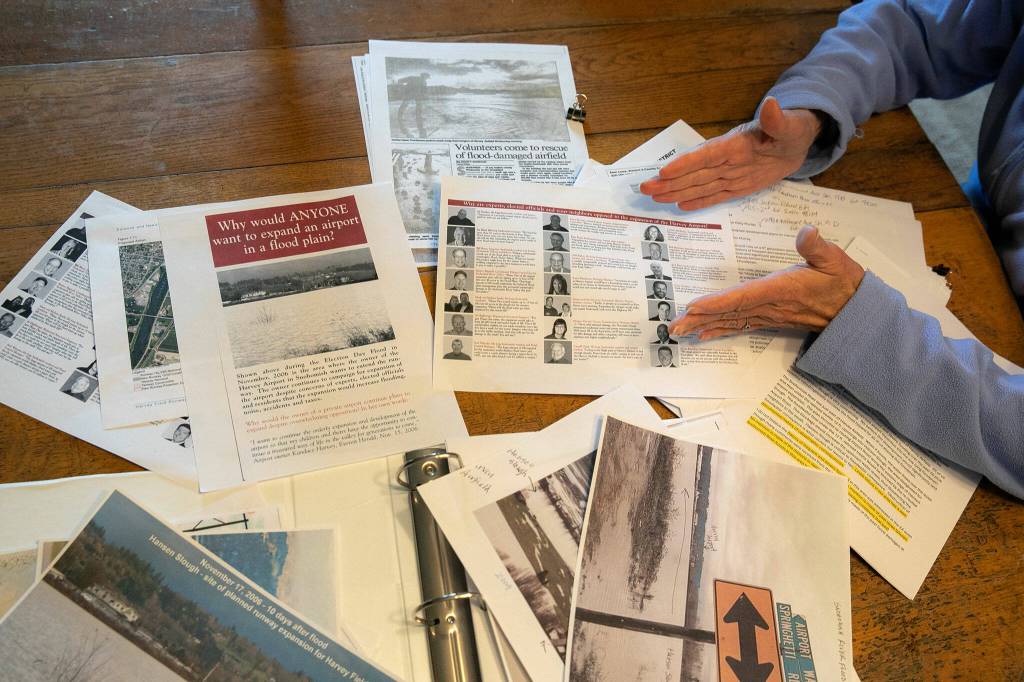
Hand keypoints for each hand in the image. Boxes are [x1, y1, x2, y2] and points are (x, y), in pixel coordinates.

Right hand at [638, 97, 820, 210]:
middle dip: (669, 181)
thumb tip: (771, 103)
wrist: (799, 141)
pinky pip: (716, 196)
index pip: (706, 155)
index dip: (685, 164)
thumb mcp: (790, 124)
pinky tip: (681, 206)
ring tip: (654, 196)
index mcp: (735, 144)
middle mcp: (727, 160)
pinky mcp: (739, 186)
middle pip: (694, 173)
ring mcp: (731, 173)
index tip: (664, 171)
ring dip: (676, 191)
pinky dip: (699, 201)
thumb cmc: (794, 129)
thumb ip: (777, 119)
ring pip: (699, 185)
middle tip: (645, 188)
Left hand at [669, 225, 864, 339]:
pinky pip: (740, 325)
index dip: (718, 303)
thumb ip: (817, 246)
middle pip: (729, 313)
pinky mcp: (771, 319)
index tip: (694, 307)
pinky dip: (720, 329)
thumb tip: (806, 231)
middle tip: (673, 328)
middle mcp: (771, 306)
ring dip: (704, 326)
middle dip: (700, 320)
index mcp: (782, 289)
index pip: (743, 297)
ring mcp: (769, 315)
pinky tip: (704, 334)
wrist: (856, 312)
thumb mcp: (835, 259)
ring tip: (679, 333)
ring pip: (731, 321)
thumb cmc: (844, 283)